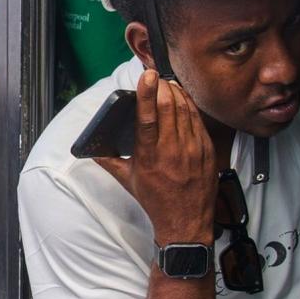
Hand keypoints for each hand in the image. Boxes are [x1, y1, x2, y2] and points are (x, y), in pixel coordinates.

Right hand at [94, 70, 217, 245]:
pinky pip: (198, 119)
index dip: (147, 94)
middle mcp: (171, 151)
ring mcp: (192, 149)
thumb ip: (110, 162)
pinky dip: (189, 105)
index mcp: (149, 157)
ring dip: (176, 92)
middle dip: (162, 87)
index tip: (147, 76)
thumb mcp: (129, 182)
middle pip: (168, 107)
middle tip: (156, 77)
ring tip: (167, 84)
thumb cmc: (156, 201)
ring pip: (185, 109)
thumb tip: (93, 151)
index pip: (147, 119)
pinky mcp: (206, 150)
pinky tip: (183, 99)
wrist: (186, 222)